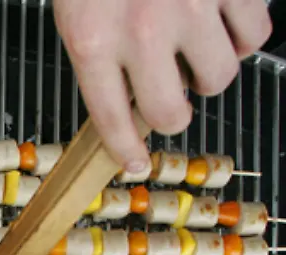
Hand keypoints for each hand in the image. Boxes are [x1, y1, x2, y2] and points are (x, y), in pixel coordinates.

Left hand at [54, 0, 270, 172]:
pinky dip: (241, 36)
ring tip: (193, 50)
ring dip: (207, 73)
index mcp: (92, 41)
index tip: (133, 162)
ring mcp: (191, 7)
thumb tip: (125, 99)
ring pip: (218, 77)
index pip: (111, 118)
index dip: (125, 149)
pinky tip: (222, 23)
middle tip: (167, 94)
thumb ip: (99, 54)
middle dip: (170, 112)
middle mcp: (142, 32)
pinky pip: (255, 35)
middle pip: (173, 112)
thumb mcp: (76, 11)